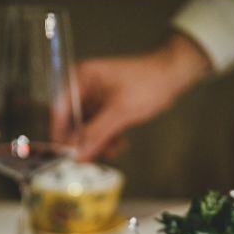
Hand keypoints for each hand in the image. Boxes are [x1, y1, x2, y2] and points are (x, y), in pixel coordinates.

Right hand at [71, 34, 210, 160]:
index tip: (63, 153)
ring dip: (96, 142)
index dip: (60, 133)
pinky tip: (118, 144)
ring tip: (111, 149)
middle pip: (71, 122)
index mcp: (81, 79)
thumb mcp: (119, 111)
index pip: (59, 110)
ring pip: (85, 128)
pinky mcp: (104, 108)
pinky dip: (106, 138)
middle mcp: (83, 88)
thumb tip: (77, 153)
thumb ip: (95, 134)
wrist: (174, 76)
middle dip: (82, 141)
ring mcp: (94, 98)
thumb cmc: (149, 82)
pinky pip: (97, 128)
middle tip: (88, 157)